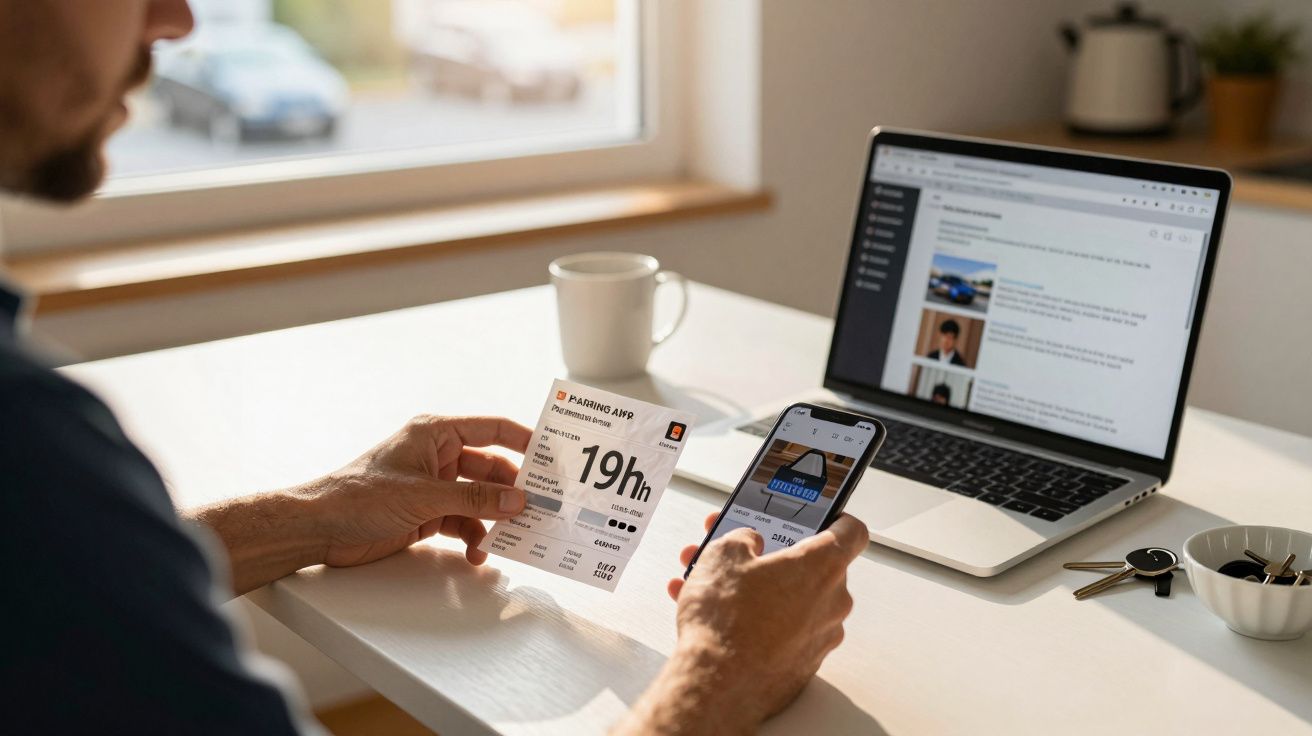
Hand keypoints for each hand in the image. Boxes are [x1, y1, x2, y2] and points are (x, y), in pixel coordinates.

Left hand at [312, 415, 530, 567]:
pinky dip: (473, 536)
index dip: (524, 440)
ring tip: (513, 537)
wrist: (320, 528)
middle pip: (490, 469)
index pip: (492, 429)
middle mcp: (438, 456)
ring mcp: (433, 486)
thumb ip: (474, 499)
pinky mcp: (426, 514)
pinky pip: (462, 521)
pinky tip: (478, 552)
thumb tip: (518, 501)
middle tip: (541, 507)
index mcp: (436, 434)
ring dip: (494, 518)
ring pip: (479, 500)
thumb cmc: (361, 496)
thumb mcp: (424, 495)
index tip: (551, 457)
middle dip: (512, 490)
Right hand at [615, 513, 868, 735]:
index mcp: (823, 566)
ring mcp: (820, 637)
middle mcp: (832, 602)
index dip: (835, 519)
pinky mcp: (803, 664)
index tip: (820, 518)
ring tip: (713, 585)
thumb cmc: (727, 622)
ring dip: (757, 589)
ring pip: (791, 601)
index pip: (851, 531)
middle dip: (774, 557)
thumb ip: (744, 538)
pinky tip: (718, 616)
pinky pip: (782, 631)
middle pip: (813, 567)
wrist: (717, 686)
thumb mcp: (725, 554)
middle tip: (743, 553)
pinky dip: (756, 621)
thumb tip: (750, 543)